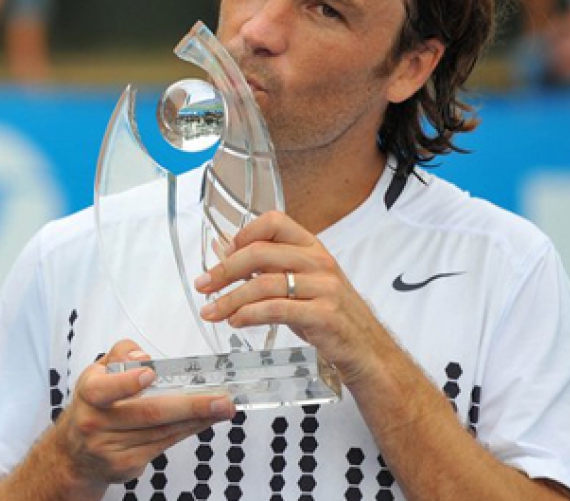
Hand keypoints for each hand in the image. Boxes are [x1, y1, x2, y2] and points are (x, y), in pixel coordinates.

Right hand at [57, 340, 234, 492]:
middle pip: (149, 413)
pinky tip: (204, 421)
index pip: (104, 388)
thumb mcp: (99, 371)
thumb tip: (142, 358)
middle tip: (220, 399)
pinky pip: (163, 445)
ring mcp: (111, 448)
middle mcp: (96, 422)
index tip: (151, 373)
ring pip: (162, 431)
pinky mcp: (126, 465)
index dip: (128, 381)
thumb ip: (121, 354)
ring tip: (222, 408)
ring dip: (197, 419)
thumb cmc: (95, 404)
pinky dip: (188, 431)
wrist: (76, 453)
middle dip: (190, 406)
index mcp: (89, 393)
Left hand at [194, 211, 396, 387]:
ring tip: (212, 311)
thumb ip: (267, 269)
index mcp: (313, 247)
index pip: (275, 222)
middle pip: (261, 253)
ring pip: (264, 284)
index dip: (244, 233)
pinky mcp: (324, 315)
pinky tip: (236, 321)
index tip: (223, 252)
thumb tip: (223, 252)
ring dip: (231, 299)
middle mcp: (319, 262)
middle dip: (225, 270)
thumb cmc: (329, 314)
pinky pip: (277, 309)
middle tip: (204, 285)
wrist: (366, 348)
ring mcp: (324, 287)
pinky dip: (250, 315)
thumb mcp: (300, 284)